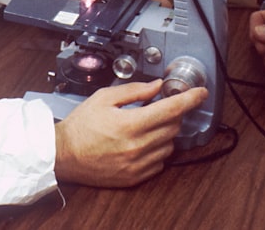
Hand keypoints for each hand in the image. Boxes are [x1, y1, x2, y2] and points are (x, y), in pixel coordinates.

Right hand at [53, 79, 207, 187]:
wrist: (63, 154)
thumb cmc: (80, 126)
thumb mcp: (104, 98)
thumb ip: (134, 90)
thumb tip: (157, 86)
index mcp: (130, 124)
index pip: (171, 109)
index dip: (190, 99)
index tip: (200, 93)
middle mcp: (137, 146)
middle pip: (173, 127)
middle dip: (171, 113)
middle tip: (159, 107)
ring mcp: (137, 164)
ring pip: (169, 145)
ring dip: (165, 133)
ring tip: (146, 126)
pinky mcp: (134, 177)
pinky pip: (160, 162)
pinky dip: (157, 150)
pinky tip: (142, 142)